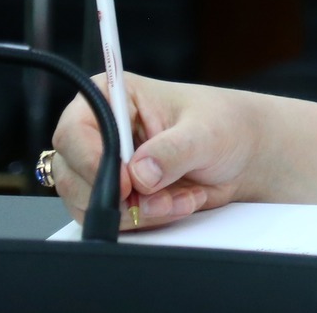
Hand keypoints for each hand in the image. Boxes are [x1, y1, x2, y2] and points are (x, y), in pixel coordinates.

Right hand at [47, 73, 260, 229]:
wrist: (245, 154)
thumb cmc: (226, 125)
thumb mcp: (206, 132)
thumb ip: (173, 151)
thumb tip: (140, 173)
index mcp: (113, 96)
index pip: (74, 130)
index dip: (90, 160)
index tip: (124, 183)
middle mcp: (99, 131)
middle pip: (71, 175)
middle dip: (119, 196)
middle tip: (161, 197)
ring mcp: (103, 166)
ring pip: (89, 204)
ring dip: (139, 211)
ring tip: (181, 196)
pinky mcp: (115, 195)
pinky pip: (113, 220)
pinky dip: (147, 220)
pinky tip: (178, 202)